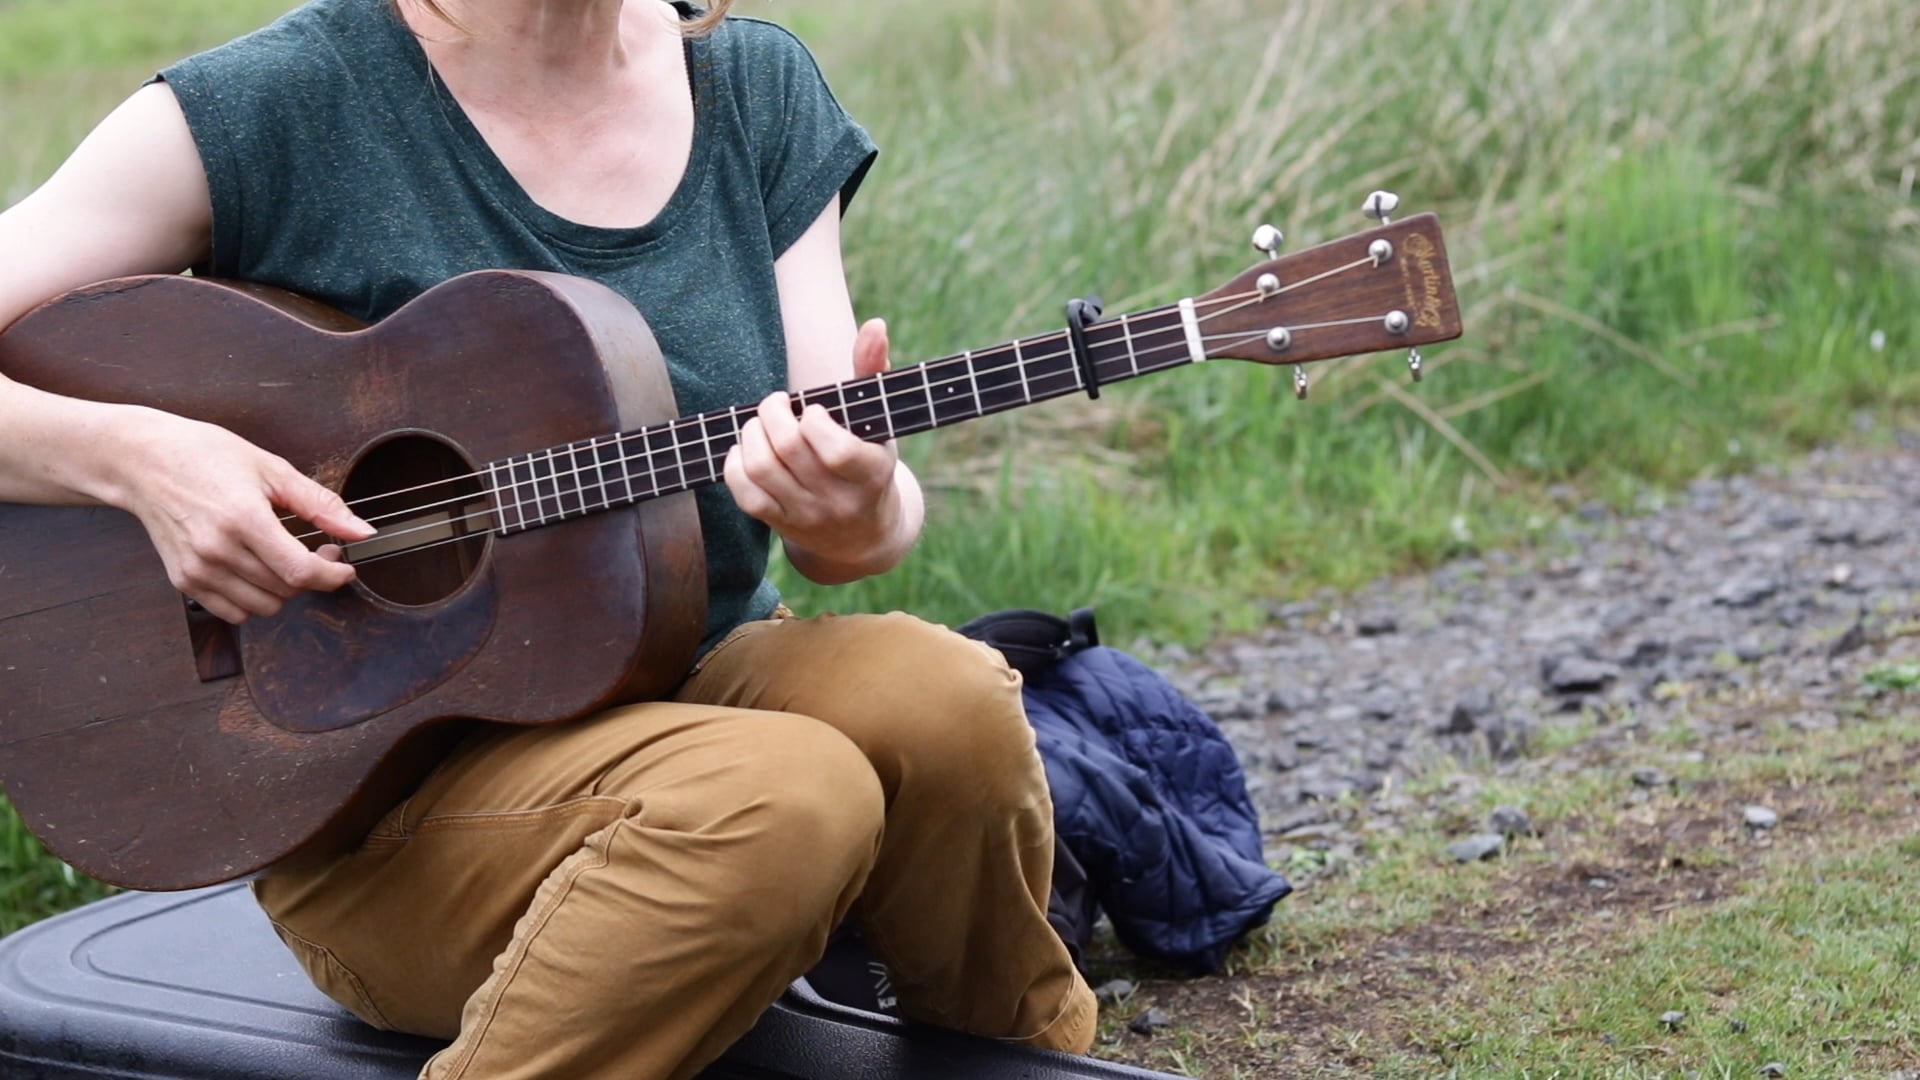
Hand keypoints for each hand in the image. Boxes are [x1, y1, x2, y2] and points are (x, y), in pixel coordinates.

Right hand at [119, 413, 374, 622]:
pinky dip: (254, 600)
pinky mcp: (184, 581)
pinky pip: (233, 613)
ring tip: (283, 559)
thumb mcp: (271, 469)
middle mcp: (218, 550)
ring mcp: (198, 570)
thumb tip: (360, 531)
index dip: (332, 575)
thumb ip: (320, 504)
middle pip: (286, 591)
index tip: (343, 567)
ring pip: (264, 607)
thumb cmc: (203, 456)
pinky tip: (255, 571)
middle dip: (313, 576)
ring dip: (284, 590)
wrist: (143, 461)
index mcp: (244, 519)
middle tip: (315, 550)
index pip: (300, 572)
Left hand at [724, 319, 908, 577]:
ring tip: (761, 423)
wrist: (864, 535)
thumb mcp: (879, 420)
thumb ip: (873, 370)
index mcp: (871, 473)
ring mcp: (807, 516)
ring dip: (751, 433)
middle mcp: (839, 500)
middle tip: (777, 404)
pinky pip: (745, 494)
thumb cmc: (869, 460)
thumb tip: (876, 324)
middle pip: (787, 449)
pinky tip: (748, 449)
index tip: (813, 409)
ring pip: (761, 468)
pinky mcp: (781, 525)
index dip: (814, 420)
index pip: (835, 449)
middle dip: (772, 413)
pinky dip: (736, 464)